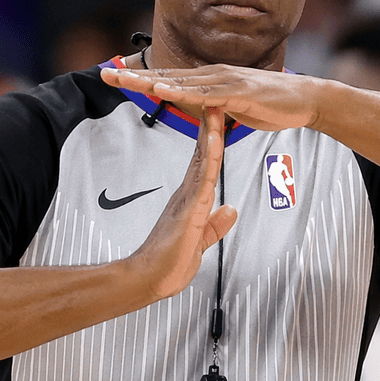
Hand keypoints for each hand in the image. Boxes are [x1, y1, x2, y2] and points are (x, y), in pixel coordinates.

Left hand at [101, 64, 325, 130]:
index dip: (141, 78)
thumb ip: (215, 107)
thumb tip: (201, 108)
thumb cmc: (272, 104)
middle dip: (135, 75)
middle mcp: (213, 75)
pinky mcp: (238, 92)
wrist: (305, 100)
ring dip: (150, 80)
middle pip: (167, 75)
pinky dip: (182, 91)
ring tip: (124, 80)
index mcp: (210, 81)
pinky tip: (163, 89)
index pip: (169, 78)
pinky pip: (205, 94)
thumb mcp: (234, 107)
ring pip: (180, 81)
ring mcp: (225, 82)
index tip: (115, 77)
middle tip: (105, 74)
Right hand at [128, 107, 237, 299]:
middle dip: (211, 127)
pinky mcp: (189, 209)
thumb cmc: (168, 263)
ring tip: (217, 109)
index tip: (218, 120)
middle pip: (203, 154)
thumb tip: (231, 211)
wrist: (149, 280)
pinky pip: (203, 178)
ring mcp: (188, 199)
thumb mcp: (202, 241)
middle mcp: (188, 194)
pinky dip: (210, 158)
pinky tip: (214, 140)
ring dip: (211, 134)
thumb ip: (216, 226)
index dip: (212, 141)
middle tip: (216, 100)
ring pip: (204, 160)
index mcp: (191, 200)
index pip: (204, 164)